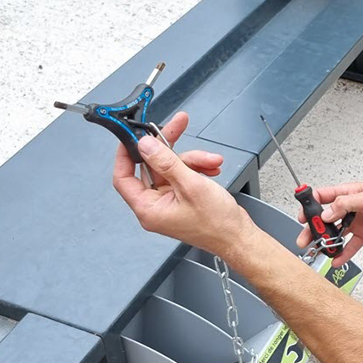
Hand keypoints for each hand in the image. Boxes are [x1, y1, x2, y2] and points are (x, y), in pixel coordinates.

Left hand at [112, 112, 252, 253]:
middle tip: (177, 126)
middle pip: (153, 167)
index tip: (134, 137)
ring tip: (210, 161)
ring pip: (171, 167)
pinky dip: (197, 168)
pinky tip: (211, 168)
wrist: (238, 235)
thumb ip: (165, 163)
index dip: (126, 155)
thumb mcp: (190, 186)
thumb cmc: (217, 223)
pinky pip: (183, 174)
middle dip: (171, 149)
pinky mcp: (183, 197)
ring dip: (193, 160)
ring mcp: (169, 201)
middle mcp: (156, 205)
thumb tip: (146, 146)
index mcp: (149, 208)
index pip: (124, 178)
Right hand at [296, 181, 362, 264]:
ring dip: (327, 242)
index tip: (302, 216)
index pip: (322, 197)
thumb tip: (326, 214)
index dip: (310, 206)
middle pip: (325, 219)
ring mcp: (356, 222)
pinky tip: (337, 260)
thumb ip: (344, 205)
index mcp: (347, 193)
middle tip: (305, 239)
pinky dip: (343, 253)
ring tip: (319, 251)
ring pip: (336, 233)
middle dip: (313, 229)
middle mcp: (349, 208)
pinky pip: (351, 245)